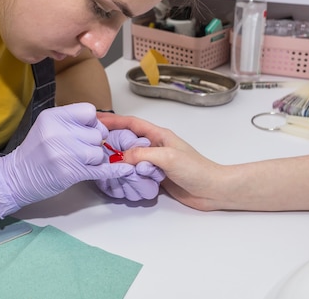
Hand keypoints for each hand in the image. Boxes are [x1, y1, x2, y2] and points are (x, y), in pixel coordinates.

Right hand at [0, 103, 136, 216]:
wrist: (16, 176)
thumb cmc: (34, 152)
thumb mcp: (47, 126)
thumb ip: (70, 121)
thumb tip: (100, 123)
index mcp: (53, 117)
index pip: (89, 111)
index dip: (93, 122)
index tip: (87, 131)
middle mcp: (58, 132)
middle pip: (97, 133)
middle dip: (94, 142)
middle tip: (83, 150)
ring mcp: (64, 153)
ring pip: (99, 151)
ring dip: (95, 159)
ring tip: (80, 162)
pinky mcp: (69, 172)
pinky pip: (100, 169)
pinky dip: (114, 170)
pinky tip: (124, 170)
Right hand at [96, 113, 224, 210]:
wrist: (214, 190)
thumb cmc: (196, 169)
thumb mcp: (167, 157)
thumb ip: (142, 154)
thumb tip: (121, 157)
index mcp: (158, 135)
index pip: (130, 123)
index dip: (112, 120)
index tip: (95, 119)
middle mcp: (155, 146)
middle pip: (127, 141)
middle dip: (111, 142)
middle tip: (94, 146)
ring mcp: (155, 162)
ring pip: (129, 159)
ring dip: (119, 162)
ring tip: (105, 165)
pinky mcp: (156, 177)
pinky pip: (136, 173)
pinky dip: (127, 175)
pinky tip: (120, 179)